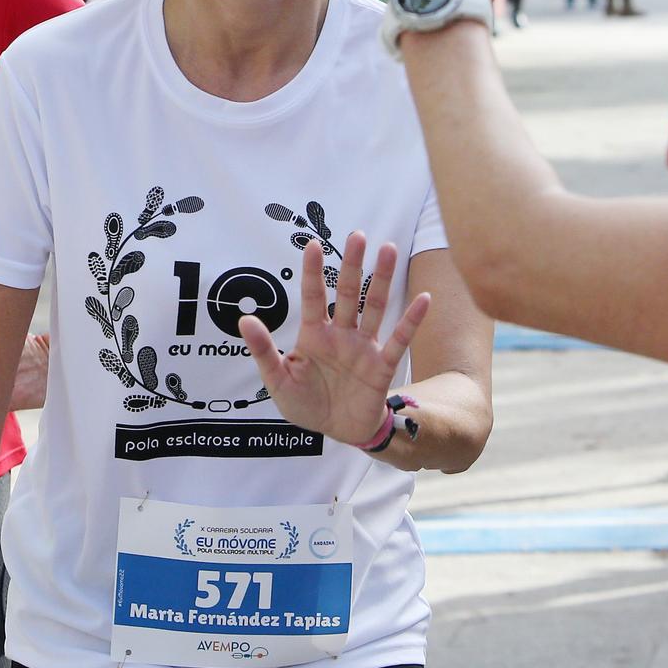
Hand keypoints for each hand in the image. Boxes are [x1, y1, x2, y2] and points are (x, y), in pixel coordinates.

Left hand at [237, 232, 430, 447]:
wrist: (337, 432)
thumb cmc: (306, 404)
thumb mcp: (278, 381)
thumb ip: (263, 351)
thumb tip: (244, 320)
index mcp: (314, 335)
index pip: (313, 296)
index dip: (313, 271)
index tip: (312, 244)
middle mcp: (341, 334)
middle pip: (347, 292)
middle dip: (351, 264)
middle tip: (357, 236)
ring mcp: (364, 347)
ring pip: (374, 306)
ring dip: (381, 279)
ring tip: (388, 249)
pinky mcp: (382, 365)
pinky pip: (399, 339)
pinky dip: (411, 320)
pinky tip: (423, 298)